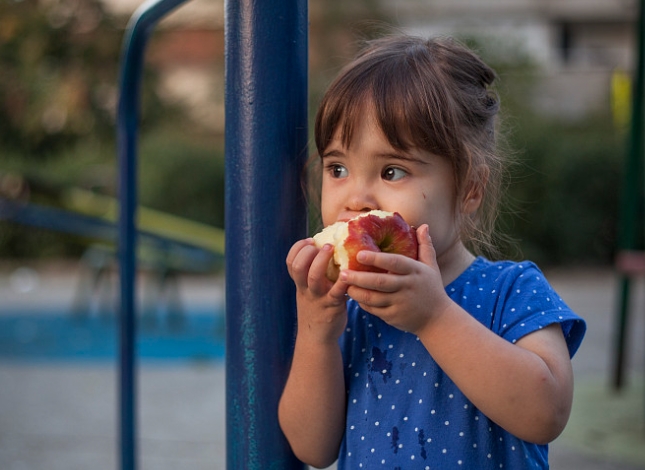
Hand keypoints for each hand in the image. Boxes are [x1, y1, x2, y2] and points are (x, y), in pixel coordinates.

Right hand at [286, 238, 348, 342]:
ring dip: (322, 260)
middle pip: (298, 267)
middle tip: (322, 244)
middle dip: (308, 251)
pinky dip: (344, 280)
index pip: (290, 262)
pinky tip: (349, 272)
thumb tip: (326, 248)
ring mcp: (319, 297)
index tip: (309, 241)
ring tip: (331, 250)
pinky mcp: (334, 305)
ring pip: (314, 276)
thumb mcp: (307, 292)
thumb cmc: (316, 309)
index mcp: (300, 284)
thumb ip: (311, 275)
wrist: (317, 338)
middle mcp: (306, 289)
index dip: (297, 248)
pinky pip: (337, 291)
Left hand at [338, 224, 452, 334]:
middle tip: (343, 272)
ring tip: (343, 284)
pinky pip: (374, 309)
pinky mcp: (393, 316)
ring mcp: (400, 303)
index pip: (395, 262)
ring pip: (373, 298)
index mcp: (415, 271)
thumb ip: (425, 246)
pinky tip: (354, 296)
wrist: (438, 319)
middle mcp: (407, 287)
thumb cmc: (431, 288)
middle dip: (359, 277)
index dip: (377, 258)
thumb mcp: (431, 266)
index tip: (359, 254)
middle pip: (379, 282)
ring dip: (356, 292)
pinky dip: (362, 303)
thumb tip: (423, 225)